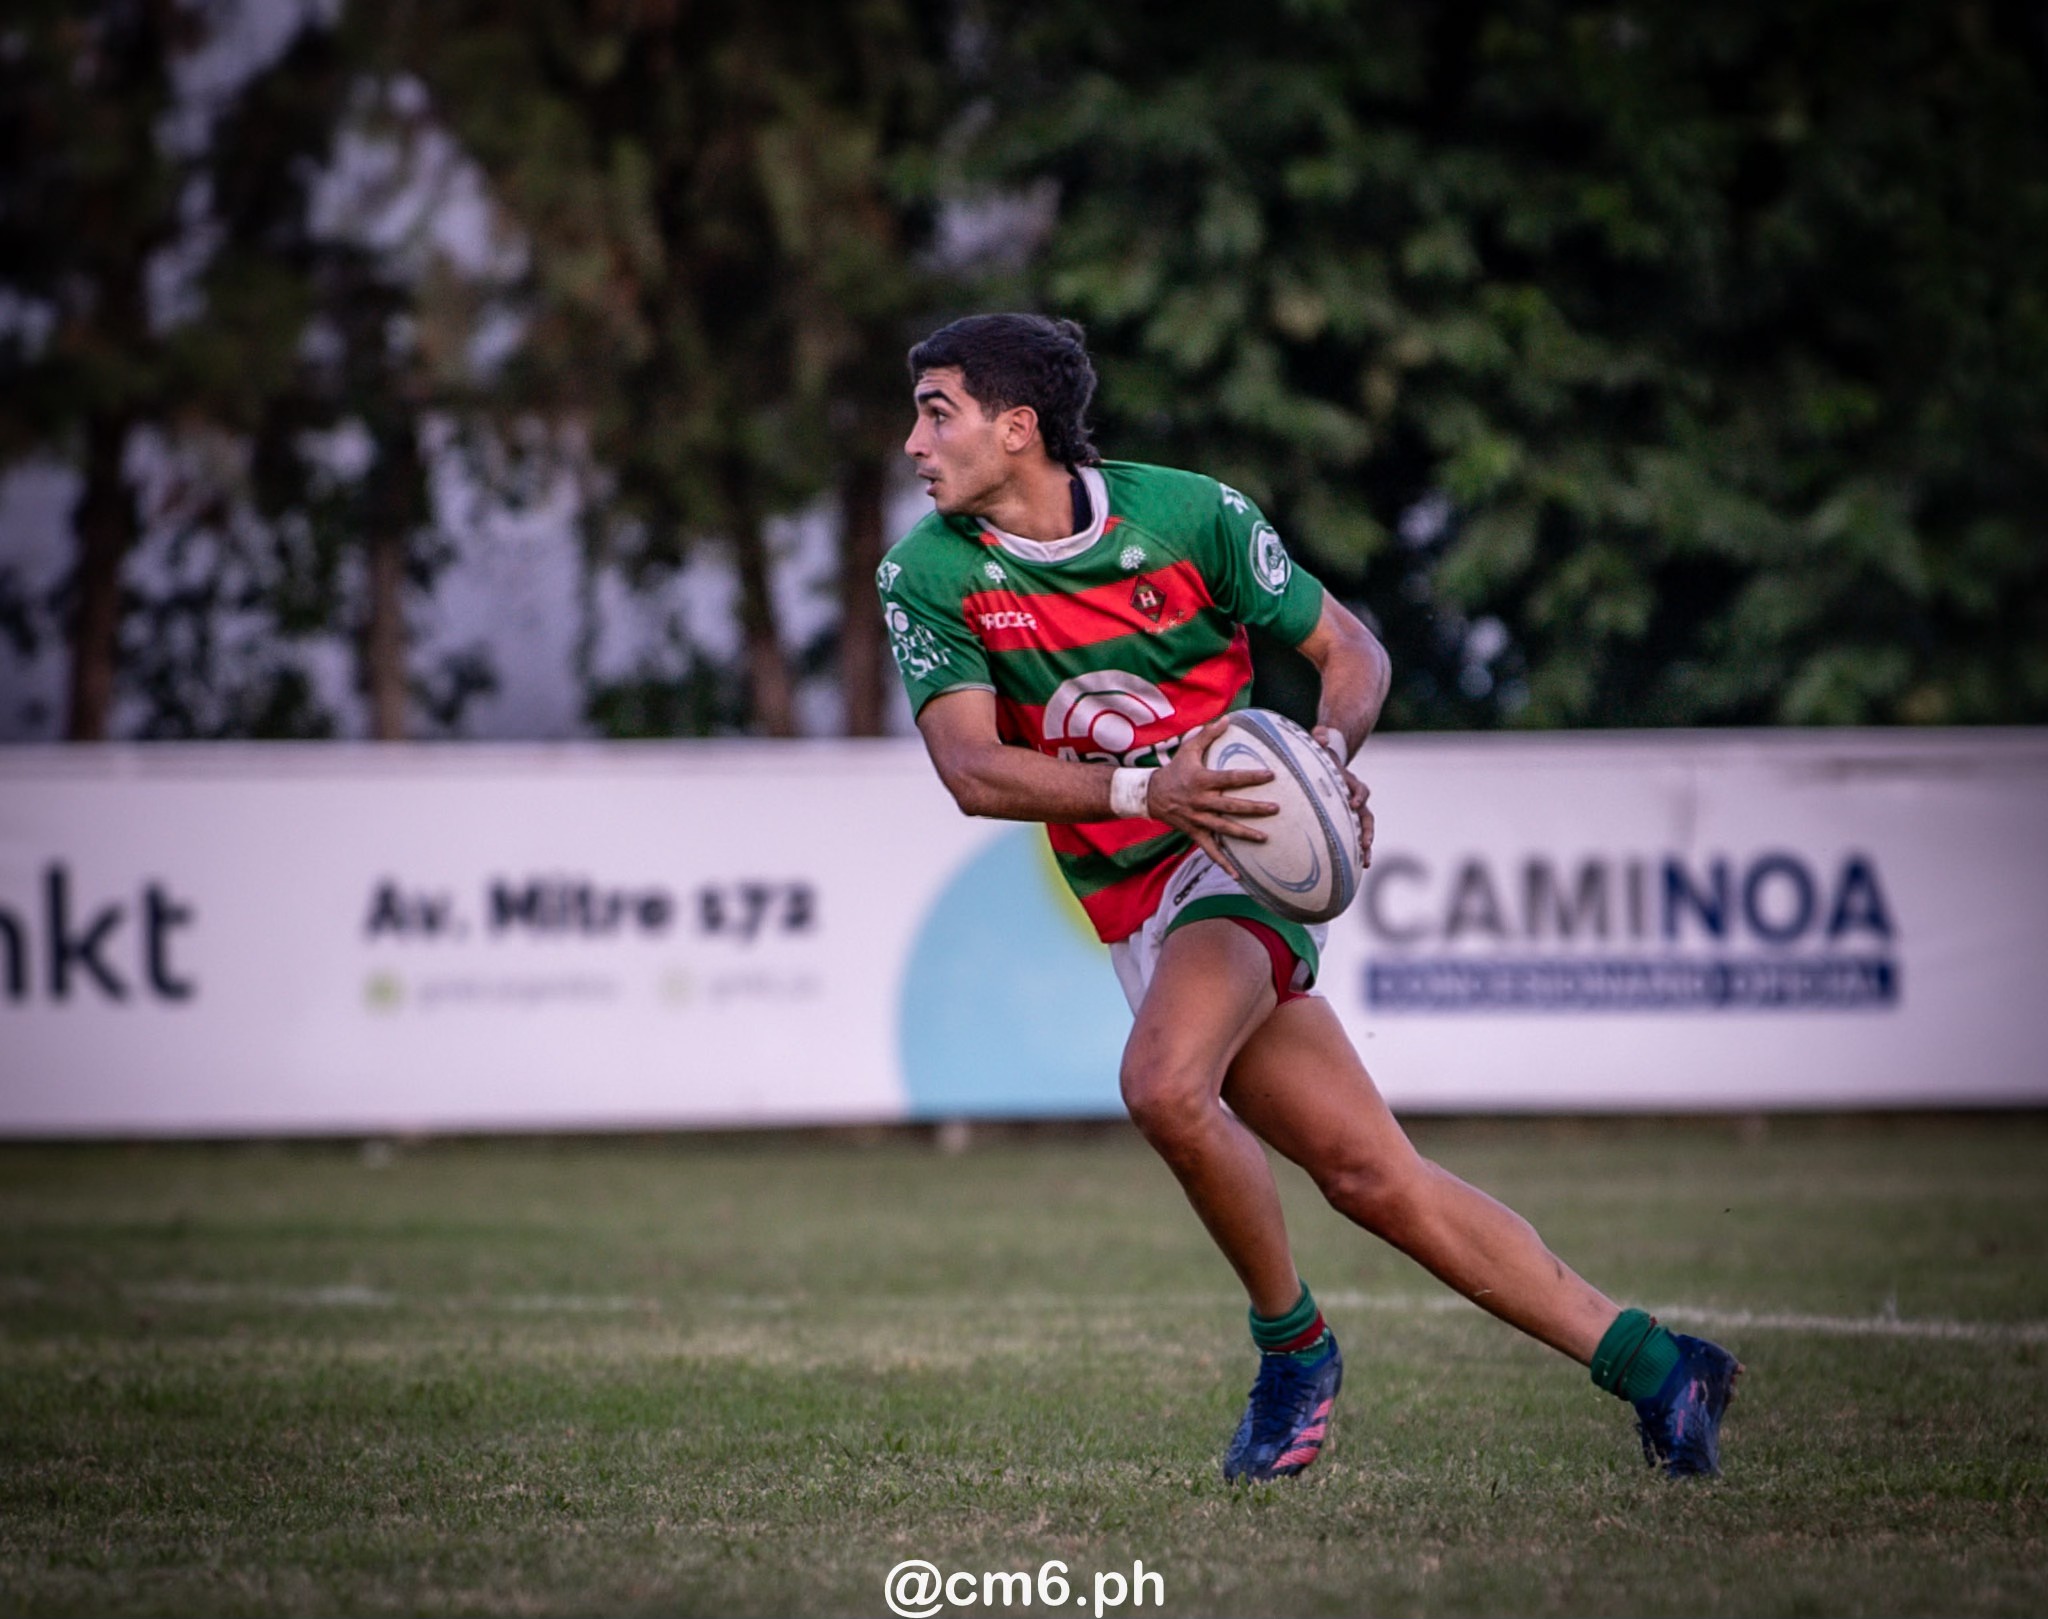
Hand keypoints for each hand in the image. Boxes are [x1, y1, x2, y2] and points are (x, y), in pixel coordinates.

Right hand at [1148, 717, 1278, 866]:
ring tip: (1265, 838)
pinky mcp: (1195, 833)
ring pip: (1224, 829)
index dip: (1251, 776)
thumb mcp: (1188, 749)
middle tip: (1276, 809)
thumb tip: (1228, 719)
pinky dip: (1224, 863)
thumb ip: (1208, 734)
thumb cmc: (1175, 770)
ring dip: (1245, 834)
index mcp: (1202, 780)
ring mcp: (1198, 819)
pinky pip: (1210, 850)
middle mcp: (1201, 801)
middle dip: (1254, 808)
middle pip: (1232, 806)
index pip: (1231, 778)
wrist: (1151, 795)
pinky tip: (1239, 875)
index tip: (1271, 775)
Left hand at [1313, 726, 1374, 869]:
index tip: (1353, 804)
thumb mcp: (1321, 741)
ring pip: (1364, 830)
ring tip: (1366, 863)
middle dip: (1368, 831)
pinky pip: (1354, 836)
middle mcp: (1355, 798)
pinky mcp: (1346, 819)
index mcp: (1350, 782)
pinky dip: (1356, 850)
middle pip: (1367, 816)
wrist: (1329, 759)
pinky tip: (1355, 866)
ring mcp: (1353, 811)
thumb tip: (1321, 736)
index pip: (1359, 790)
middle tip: (1365, 844)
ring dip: (1366, 846)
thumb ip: (1321, 736)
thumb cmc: (1322, 752)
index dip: (1358, 796)